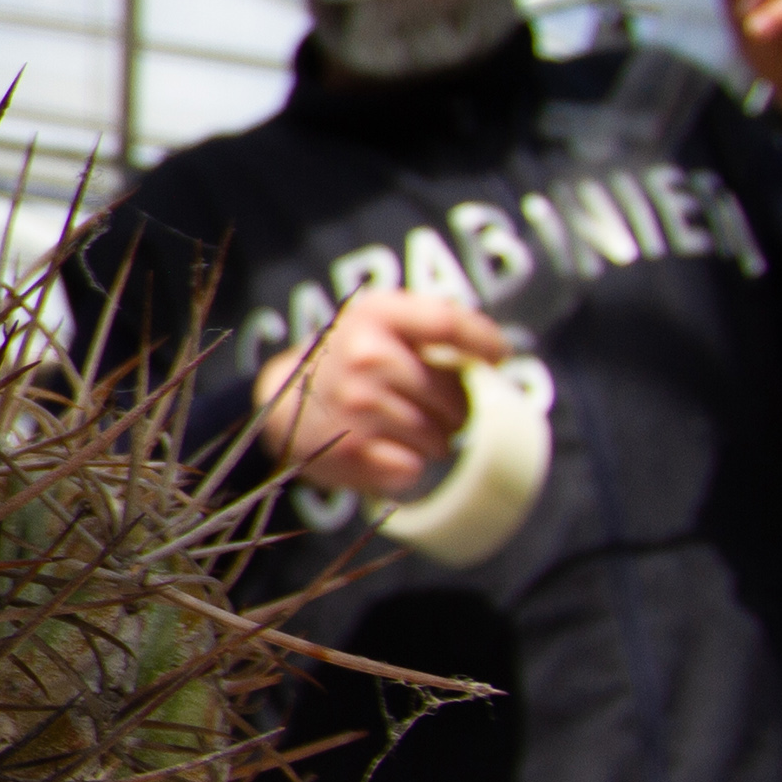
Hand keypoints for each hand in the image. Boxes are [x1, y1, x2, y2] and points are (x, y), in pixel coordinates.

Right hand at [252, 289, 511, 499]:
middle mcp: (366, 355)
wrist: (282, 403)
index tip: (497, 358)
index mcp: (376, 313)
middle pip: (458, 397)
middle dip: (452, 410)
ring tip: (396, 427)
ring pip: (441, 439)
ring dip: (429, 441)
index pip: (450, 323)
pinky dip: (405, 466)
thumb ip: (435, 326)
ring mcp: (358, 404)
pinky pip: (414, 467)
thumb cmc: (353, 362)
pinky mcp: (353, 450)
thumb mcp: (381, 322)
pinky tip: (381, 450)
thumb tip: (500, 356)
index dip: (484, 344)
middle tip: (422, 406)